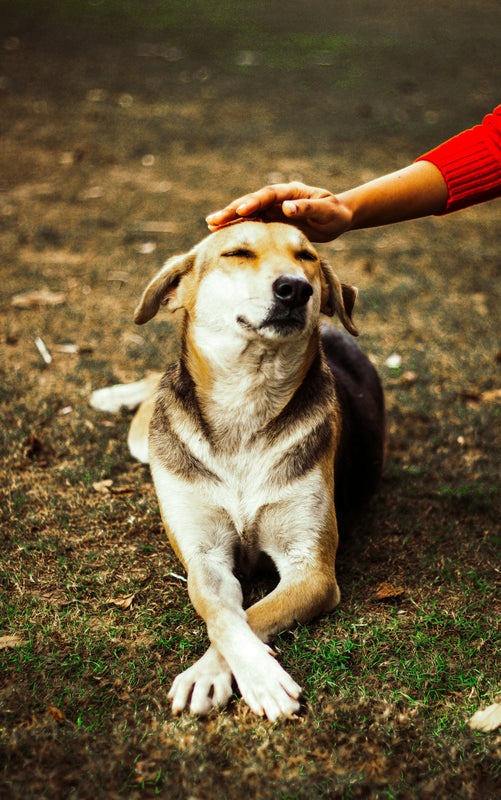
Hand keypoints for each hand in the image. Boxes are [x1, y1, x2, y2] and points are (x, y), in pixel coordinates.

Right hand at [206, 181, 352, 241]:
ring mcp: (273, 209)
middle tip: (214, 220)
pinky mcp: (271, 220)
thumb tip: (286, 208)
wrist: (337, 218)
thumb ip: (307, 208)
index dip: (254, 202)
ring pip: (247, 212)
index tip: (242, 210)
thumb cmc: (334, 214)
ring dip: (230, 218)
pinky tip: (222, 232)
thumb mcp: (326, 211)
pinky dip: (238, 226)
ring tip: (211, 225)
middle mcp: (278, 198)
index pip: (268, 195)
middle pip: (251, 202)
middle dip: (232, 210)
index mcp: (290, 191)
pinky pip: (251, 223)